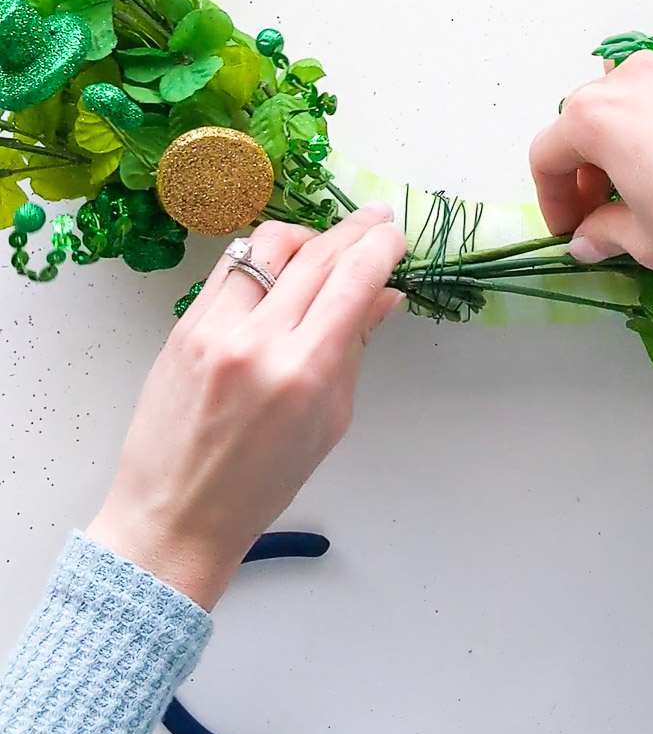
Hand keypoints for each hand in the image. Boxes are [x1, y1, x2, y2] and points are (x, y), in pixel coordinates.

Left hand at [86, 205, 405, 608]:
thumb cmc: (260, 484)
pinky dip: (262, 256)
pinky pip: (231, 266)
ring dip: (307, 234)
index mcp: (303, 373)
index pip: (353, 281)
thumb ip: (354, 349)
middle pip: (316, 254)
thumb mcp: (329, 422)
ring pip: (268, 244)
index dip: (381, 247)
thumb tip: (383, 295)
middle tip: (375, 220)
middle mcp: (258, 341)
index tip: (395, 235)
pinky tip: (278, 264)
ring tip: (324, 244)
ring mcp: (215, 328)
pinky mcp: (184, 324)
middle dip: (354, 230)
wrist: (176, 513)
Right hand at [529, 45, 652, 285]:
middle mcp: (630, 77)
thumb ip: (604, 234)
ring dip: (627, 133)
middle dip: (588, 167)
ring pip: (632, 95)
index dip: (552, 198)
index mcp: (596, 118)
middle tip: (606, 210)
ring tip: (650, 176)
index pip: (548, 154)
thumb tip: (587, 240)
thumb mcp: (648, 243)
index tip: (571, 228)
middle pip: (586, 119)